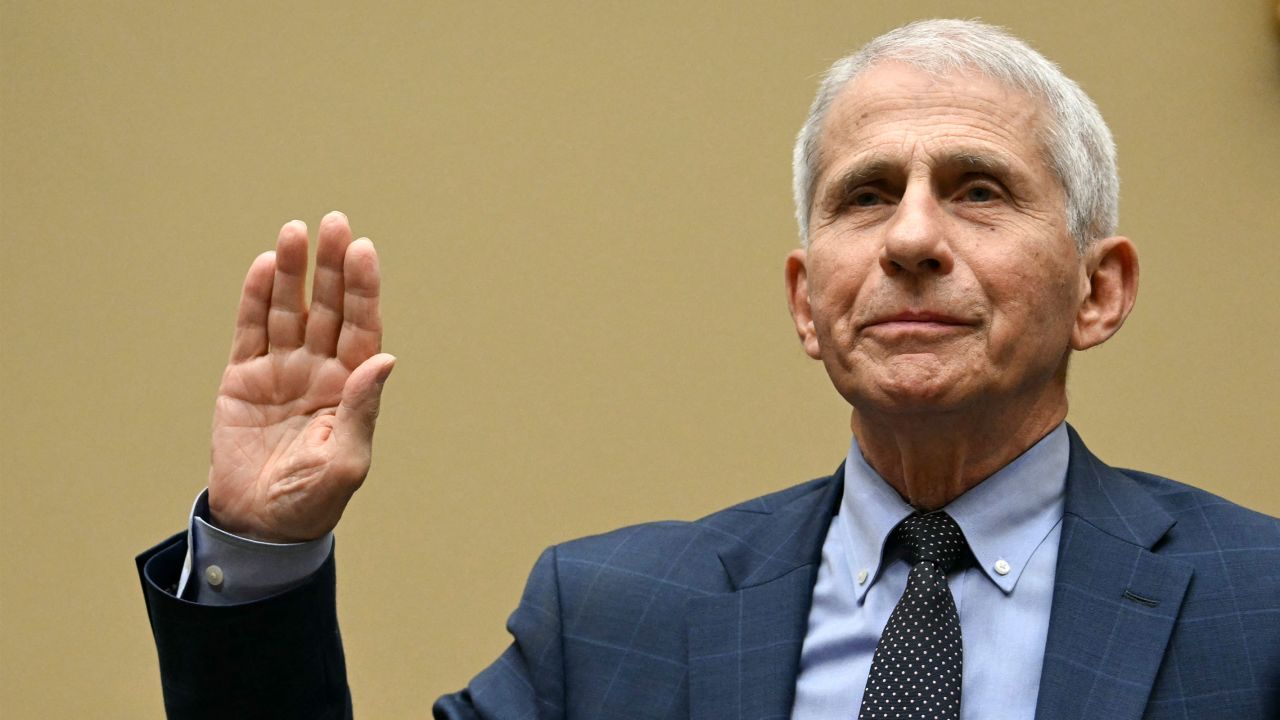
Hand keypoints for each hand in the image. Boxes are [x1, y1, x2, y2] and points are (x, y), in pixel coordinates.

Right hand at [207, 211, 394, 541]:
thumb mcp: (346, 461)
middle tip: (335, 222)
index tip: (363, 250)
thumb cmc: (312, 500)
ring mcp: (282, 370)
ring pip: (289, 310)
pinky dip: (256, 298)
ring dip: (293, 272)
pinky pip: (251, 330)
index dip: (363, 288)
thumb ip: (362, 409)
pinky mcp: (244, 378)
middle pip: (329, 307)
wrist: (259, 526)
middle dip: (332, 266)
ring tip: (295, 232)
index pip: (362, 326)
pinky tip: (266, 265)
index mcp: (352, 387)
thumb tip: (384, 359)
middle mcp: (320, 370)